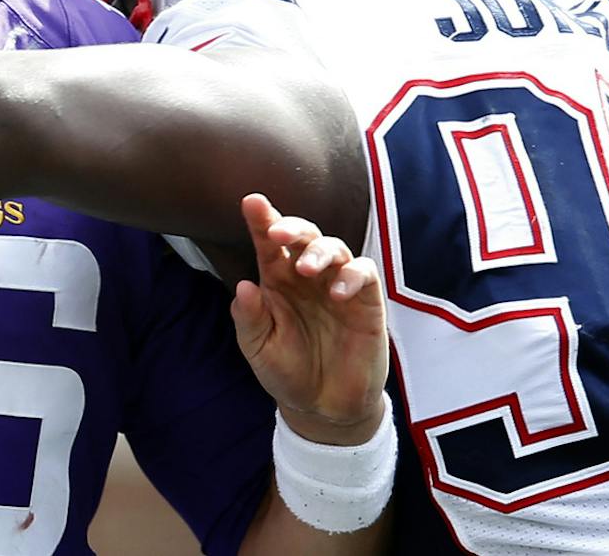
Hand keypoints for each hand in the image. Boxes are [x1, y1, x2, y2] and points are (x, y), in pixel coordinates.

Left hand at [230, 193, 388, 445]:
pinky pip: (363, 273)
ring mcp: (337, 284)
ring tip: (306, 269)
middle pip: (303, 236)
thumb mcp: (260, 350)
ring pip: (334, 248)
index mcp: (277, 281)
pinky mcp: (366, 300)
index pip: (269, 243)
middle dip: (291, 227)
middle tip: (278, 233)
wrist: (325, 407)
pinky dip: (352, 275)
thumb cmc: (288, 372)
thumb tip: (242, 287)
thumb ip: (250, 319)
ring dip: (319, 252)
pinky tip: (338, 292)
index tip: (251, 202)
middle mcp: (307, 276)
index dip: (261, 220)